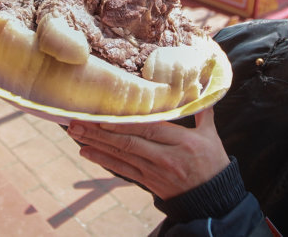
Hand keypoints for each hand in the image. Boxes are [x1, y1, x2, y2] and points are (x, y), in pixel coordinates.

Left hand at [67, 107, 229, 199]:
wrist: (212, 199)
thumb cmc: (212, 163)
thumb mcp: (211, 136)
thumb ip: (202, 112)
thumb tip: (199, 88)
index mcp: (182, 142)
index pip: (150, 130)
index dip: (126, 124)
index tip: (104, 116)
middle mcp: (165, 157)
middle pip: (129, 142)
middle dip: (100, 132)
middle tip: (77, 122)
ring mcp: (154, 171)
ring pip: (121, 155)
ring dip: (96, 144)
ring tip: (75, 133)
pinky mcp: (147, 182)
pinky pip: (121, 170)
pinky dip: (102, 161)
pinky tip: (85, 152)